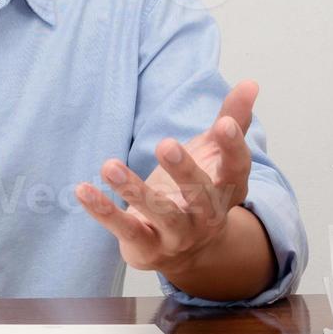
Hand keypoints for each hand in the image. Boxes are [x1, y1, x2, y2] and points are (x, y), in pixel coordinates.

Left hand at [75, 79, 258, 276]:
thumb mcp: (214, 155)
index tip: (225, 123)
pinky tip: (82, 190)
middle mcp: (207, 215)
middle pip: (201, 195)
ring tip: (109, 165)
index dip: (233, 146)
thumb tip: (250, 83)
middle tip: (165, 143)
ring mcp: (178, 235)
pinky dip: (103, 211)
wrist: (188, 250)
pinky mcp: (148, 247)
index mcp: (228, 189)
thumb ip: (232, 119)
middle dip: (184, 171)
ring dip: (135, 190)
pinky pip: (125, 229)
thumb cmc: (201, 190)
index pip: (237, 168)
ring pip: (161, 213)